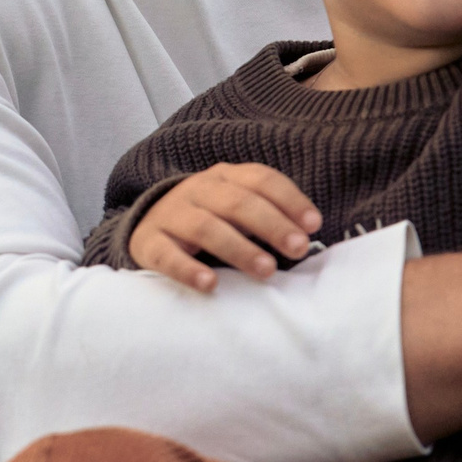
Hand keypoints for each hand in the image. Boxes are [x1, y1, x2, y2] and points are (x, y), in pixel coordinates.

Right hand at [127, 163, 323, 291]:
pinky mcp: (148, 242)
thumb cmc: (209, 220)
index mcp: (224, 177)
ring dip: (239, 248)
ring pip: (205, 227)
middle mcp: (197, 190)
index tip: (314, 225)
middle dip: (272, 225)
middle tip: (298, 249)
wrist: (147, 225)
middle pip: (237, 202)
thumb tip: (307, 238)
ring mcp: (170, 214)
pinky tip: (210, 284)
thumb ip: (267, 216)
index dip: (290, 200)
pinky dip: (188, 269)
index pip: (261, 179)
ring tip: (266, 270)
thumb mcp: (236, 208)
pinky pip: (167, 254)